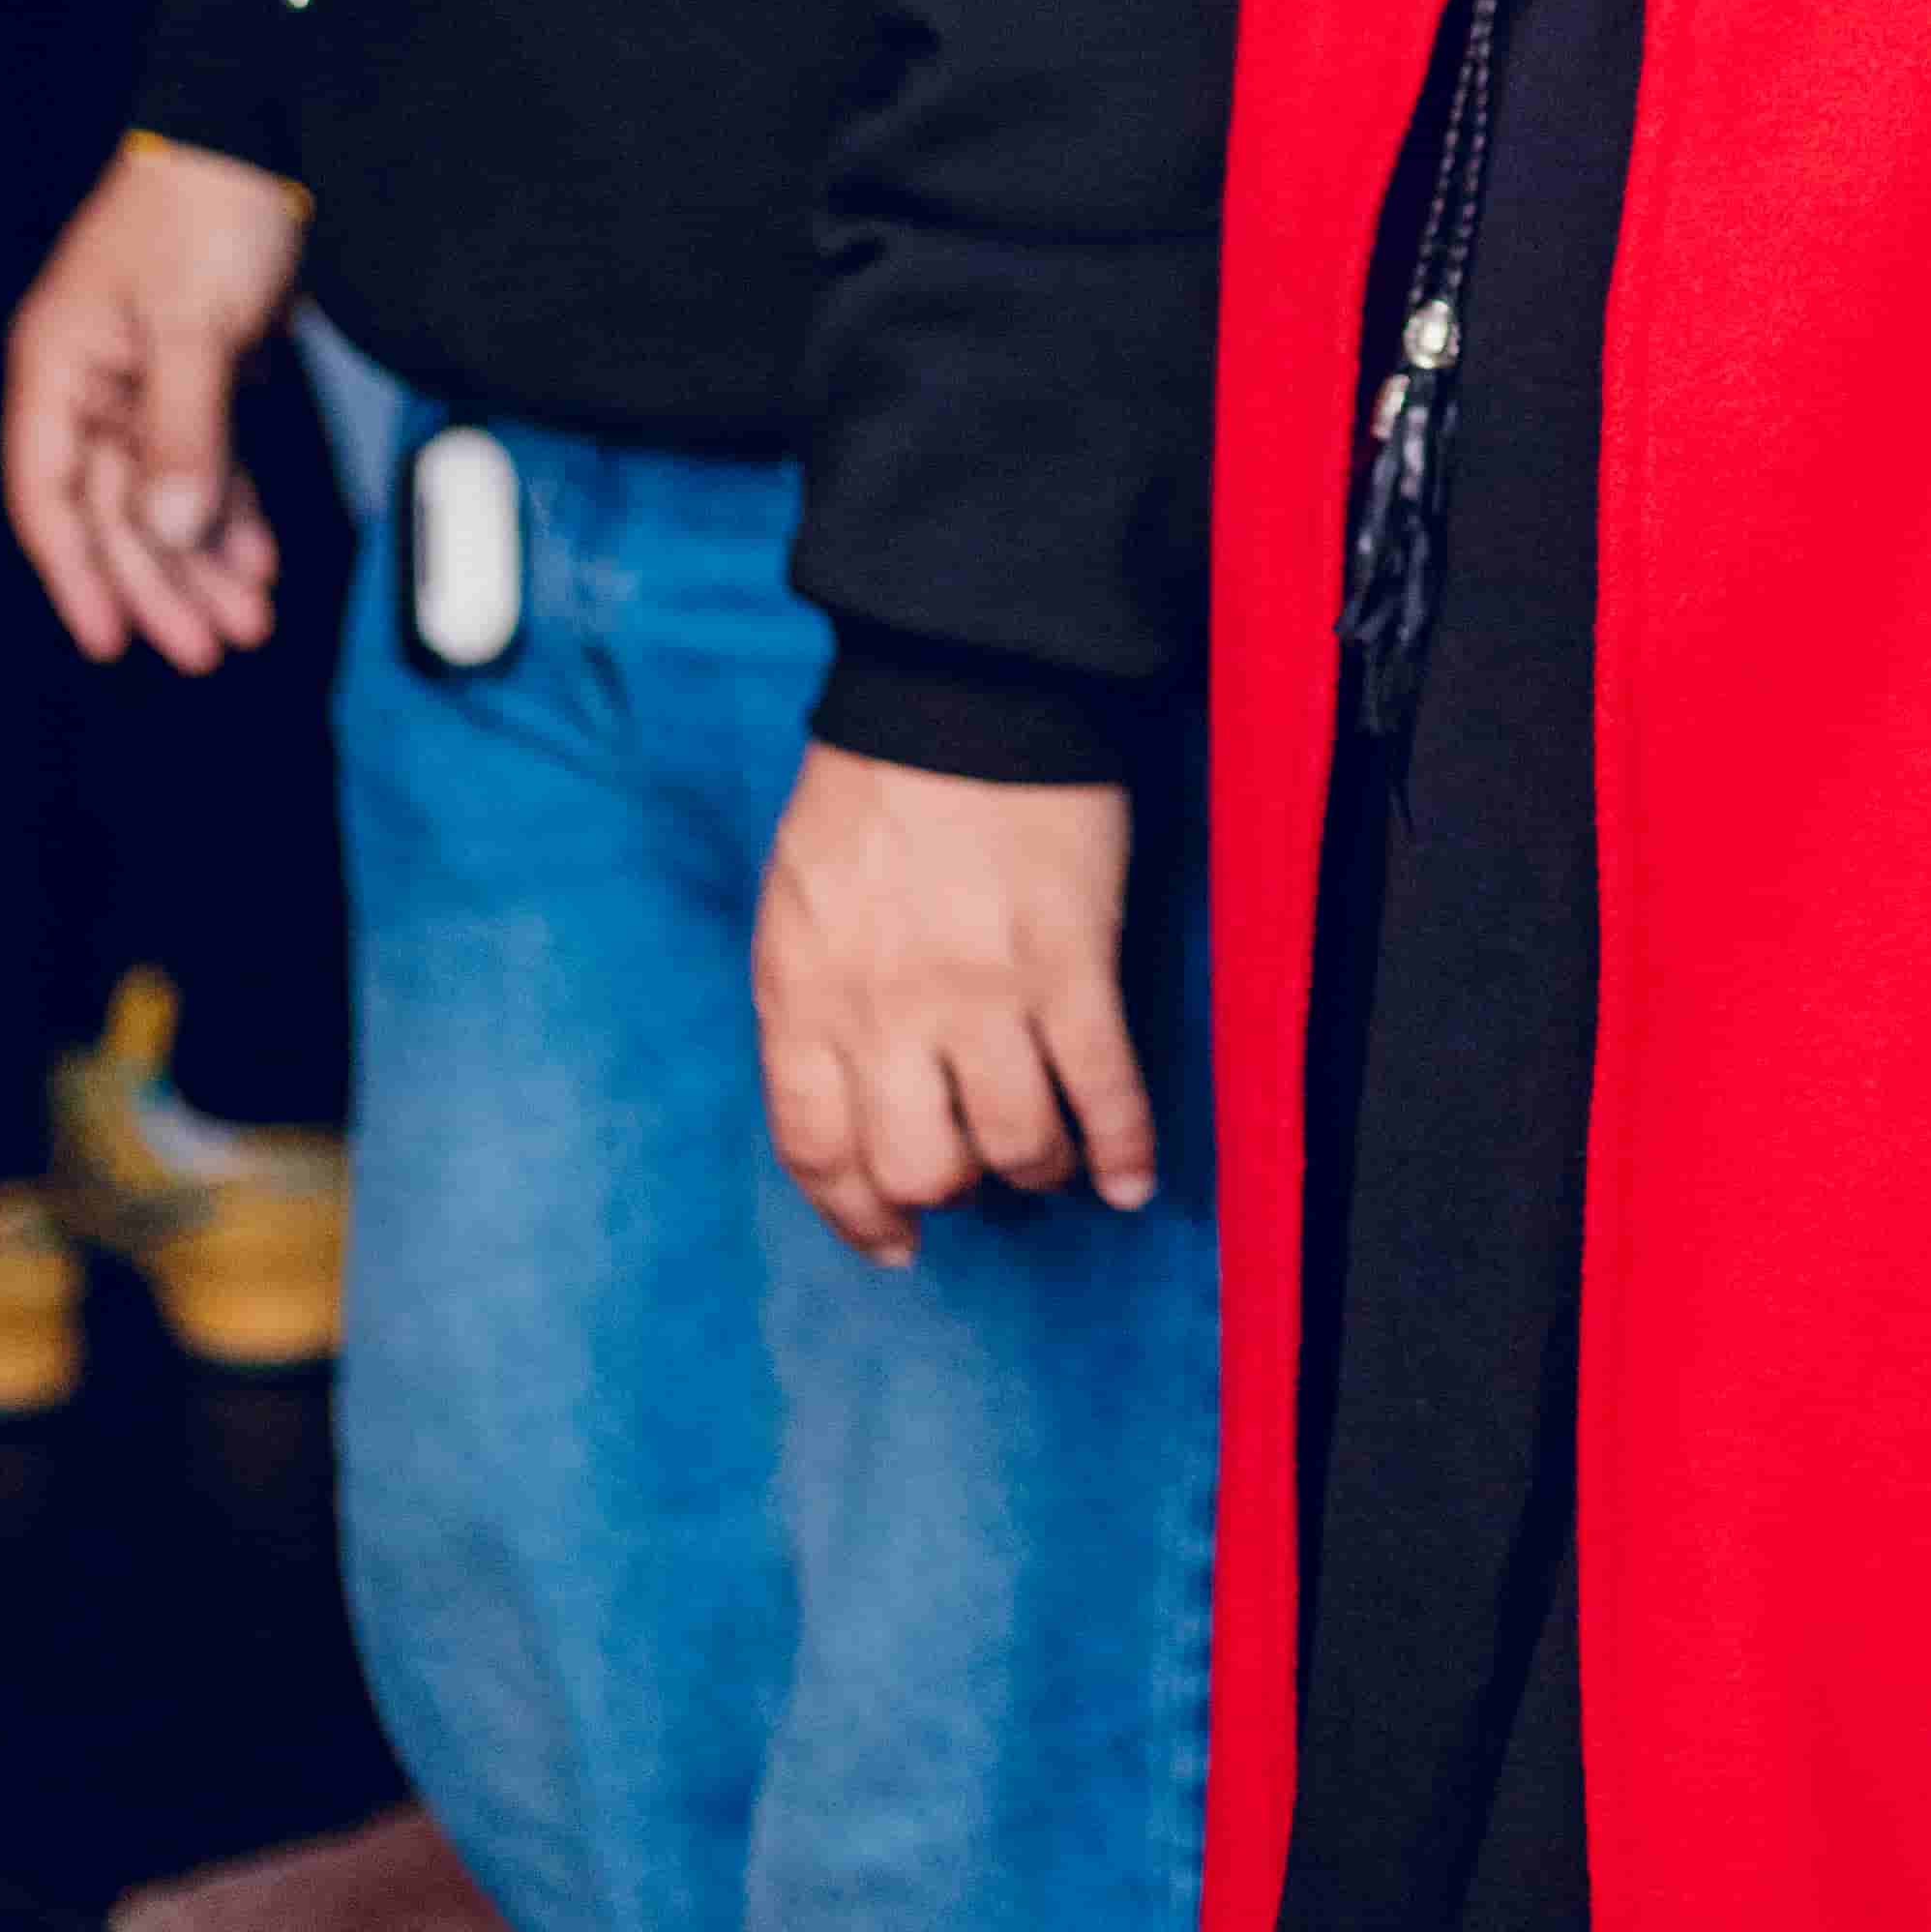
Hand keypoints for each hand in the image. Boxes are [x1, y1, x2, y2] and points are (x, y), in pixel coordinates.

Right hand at [2, 141, 304, 670]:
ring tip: (249, 619)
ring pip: (167, 495)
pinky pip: (209, 463)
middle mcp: (93, 384)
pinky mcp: (203, 373)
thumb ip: (183, 432)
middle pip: (116, 510)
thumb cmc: (207, 210)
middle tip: (213, 646)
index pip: (50, 496)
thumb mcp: (193, 325)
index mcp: (59, 368)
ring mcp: (147, 381)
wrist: (264, 131)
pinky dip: (234, 511)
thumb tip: (170, 529)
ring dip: (206, 558)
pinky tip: (259, 557)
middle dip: (164, 582)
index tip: (112, 638)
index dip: (76, 573)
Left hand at [753, 751, 1157, 1269]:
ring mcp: (983, 995)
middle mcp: (886, 1013)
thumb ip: (815, 1001)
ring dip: (1035, 1168)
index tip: (891, 1243)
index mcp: (805, 993)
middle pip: (918, 1168)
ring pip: (1013, 1146)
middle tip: (973, 1176)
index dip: (856, 1215)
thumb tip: (857, 1094)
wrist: (965, 688)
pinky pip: (1102, 1089)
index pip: (818, 1149)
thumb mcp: (800, 901)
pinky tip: (1130, 1182)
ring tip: (1047, 1157)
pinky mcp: (1070, 966)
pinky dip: (1123, 1148)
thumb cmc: (872, 789)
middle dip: (949, 1191)